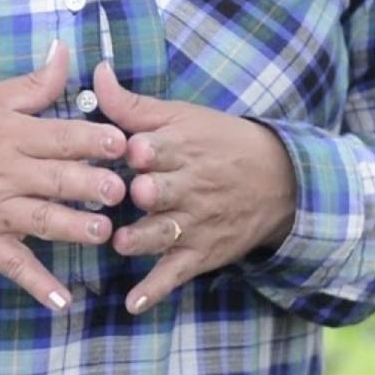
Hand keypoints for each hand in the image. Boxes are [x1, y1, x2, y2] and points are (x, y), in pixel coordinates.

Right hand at [0, 41, 127, 312]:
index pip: (61, 137)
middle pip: (57, 180)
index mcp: (10, 133)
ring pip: (41, 221)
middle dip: (92, 186)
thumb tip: (66, 53)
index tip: (122, 143)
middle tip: (123, 191)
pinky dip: (37, 285)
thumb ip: (33, 83)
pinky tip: (63, 302)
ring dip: (73, 228)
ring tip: (102, 234)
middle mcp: (7, 173)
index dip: (94, 140)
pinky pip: (13, 265)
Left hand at [95, 61, 297, 315]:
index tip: (133, 149)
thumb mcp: (180, 115)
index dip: (144, 150)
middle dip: (148, 193)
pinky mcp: (198, 253)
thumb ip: (130, 103)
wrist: (277, 180)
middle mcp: (186, 187)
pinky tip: (133, 304)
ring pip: (163, 234)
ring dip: (143, 239)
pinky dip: (154, 290)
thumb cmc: (217, 142)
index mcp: (179, 148)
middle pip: (162, 191)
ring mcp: (192, 223)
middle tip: (132, 194)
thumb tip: (97, 70)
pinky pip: (174, 274)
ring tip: (122, 243)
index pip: (159, 149)